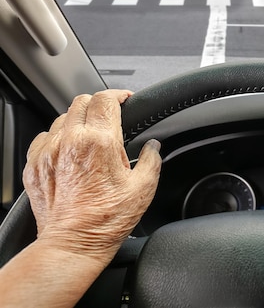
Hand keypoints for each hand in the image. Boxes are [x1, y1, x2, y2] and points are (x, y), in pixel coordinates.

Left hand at [23, 90, 161, 258]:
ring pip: (62, 117)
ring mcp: (48, 152)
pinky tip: (70, 151)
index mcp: (99, 142)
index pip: (105, 99)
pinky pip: (45, 137)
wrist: (72, 244)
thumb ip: (152, 159)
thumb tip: (154, 147)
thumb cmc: (107, 220)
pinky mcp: (34, 165)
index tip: (125, 99)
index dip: (119, 94)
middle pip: (82, 101)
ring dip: (79, 120)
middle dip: (99, 104)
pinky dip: (58, 137)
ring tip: (91, 137)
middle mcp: (70, 141)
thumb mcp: (144, 187)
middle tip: (111, 117)